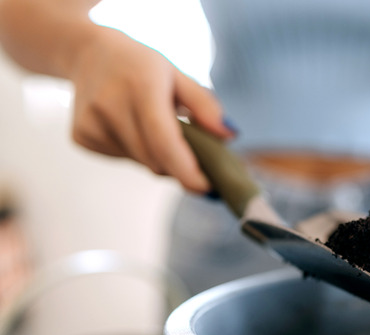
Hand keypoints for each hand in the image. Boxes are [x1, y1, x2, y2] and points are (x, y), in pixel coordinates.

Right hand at [66, 26, 234, 191]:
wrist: (87, 54)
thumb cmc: (142, 67)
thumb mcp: (177, 75)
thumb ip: (205, 105)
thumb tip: (229, 136)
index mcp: (141, 86)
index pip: (164, 141)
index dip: (186, 170)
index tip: (206, 187)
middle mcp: (110, 105)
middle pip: (155, 159)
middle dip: (178, 164)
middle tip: (192, 153)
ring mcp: (91, 123)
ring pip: (140, 162)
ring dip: (156, 155)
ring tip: (150, 125)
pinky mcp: (81, 137)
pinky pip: (122, 159)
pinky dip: (135, 151)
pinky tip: (127, 125)